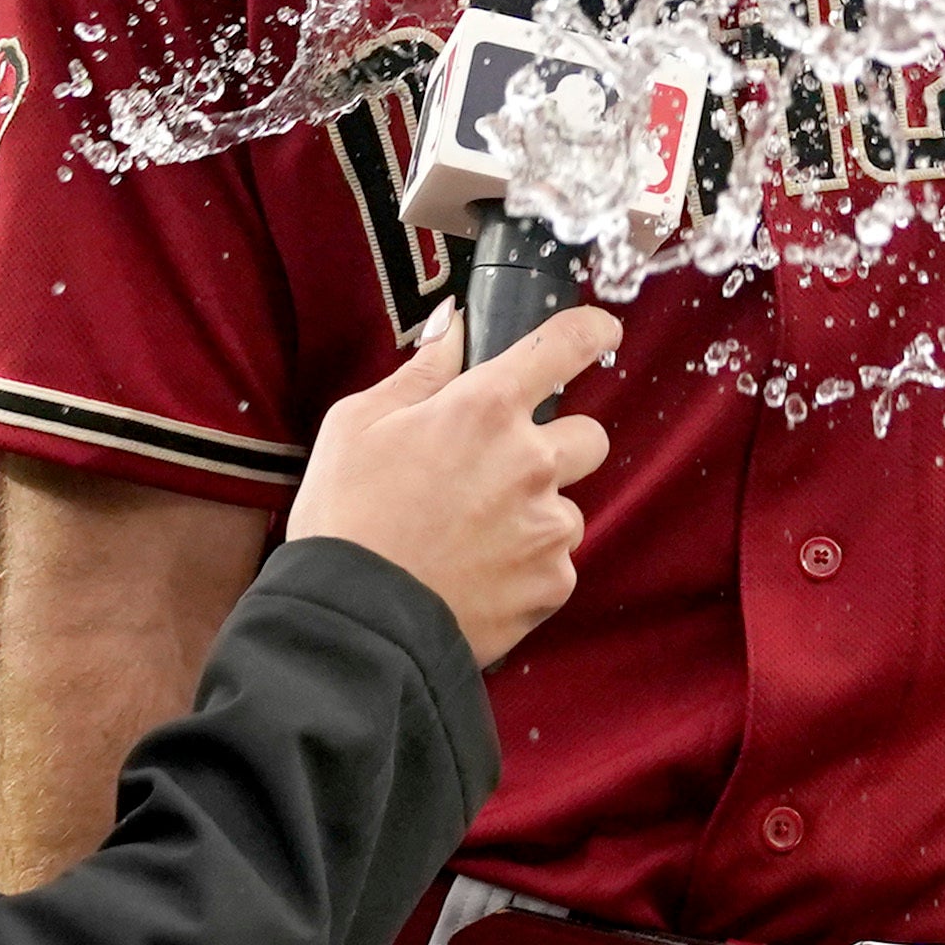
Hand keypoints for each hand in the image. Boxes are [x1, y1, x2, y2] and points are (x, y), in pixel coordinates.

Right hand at [282, 304, 615, 661]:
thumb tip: (455, 323)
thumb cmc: (345, 516)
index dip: (591, 332)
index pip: (566, 344)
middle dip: (556, 448)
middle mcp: (531, 461)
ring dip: (536, 515)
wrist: (351, 621)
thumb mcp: (358, 423)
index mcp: (485, 407)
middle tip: (501, 471)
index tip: (599, 335)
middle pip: (589, 436)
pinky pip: (557, 564)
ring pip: (568, 508)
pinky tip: (479, 577)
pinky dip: (528, 568)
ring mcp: (548, 526)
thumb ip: (422, 370)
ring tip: (473, 539)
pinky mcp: (552, 583)